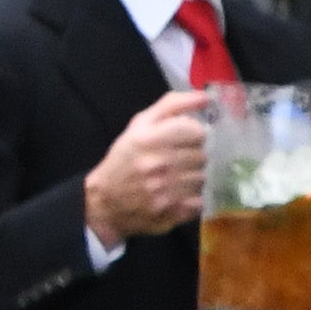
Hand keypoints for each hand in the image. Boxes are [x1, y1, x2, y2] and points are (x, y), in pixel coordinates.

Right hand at [84, 98, 208, 244]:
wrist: (105, 201)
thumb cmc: (125, 159)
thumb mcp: (140, 125)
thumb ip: (172, 105)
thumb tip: (204, 97)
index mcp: (149, 139)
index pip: (196, 131)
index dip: (192, 134)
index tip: (183, 140)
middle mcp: (158, 164)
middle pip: (202, 155)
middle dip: (191, 156)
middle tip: (176, 161)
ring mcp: (166, 191)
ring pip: (202, 178)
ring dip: (192, 177)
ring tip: (174, 178)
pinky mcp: (173, 212)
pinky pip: (200, 200)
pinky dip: (191, 198)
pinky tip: (175, 194)